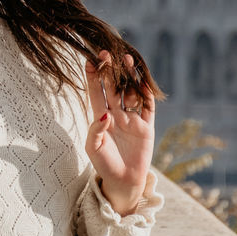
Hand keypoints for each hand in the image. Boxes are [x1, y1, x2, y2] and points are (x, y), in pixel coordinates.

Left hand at [85, 50, 155, 214]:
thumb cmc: (104, 165)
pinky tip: (143, 81)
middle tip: (106, 53)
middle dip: (110, 71)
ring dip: (129, 77)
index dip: (92, 77)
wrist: (123, 182)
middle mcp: (116, 114)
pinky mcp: (146, 127)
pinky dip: (146, 94)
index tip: (88, 60)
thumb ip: (96, 130)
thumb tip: (105, 115)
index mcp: (100, 117)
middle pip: (113, 87)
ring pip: (131, 92)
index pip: (95, 92)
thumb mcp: (93, 148)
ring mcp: (132, 119)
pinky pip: (147, 107)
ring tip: (127, 60)